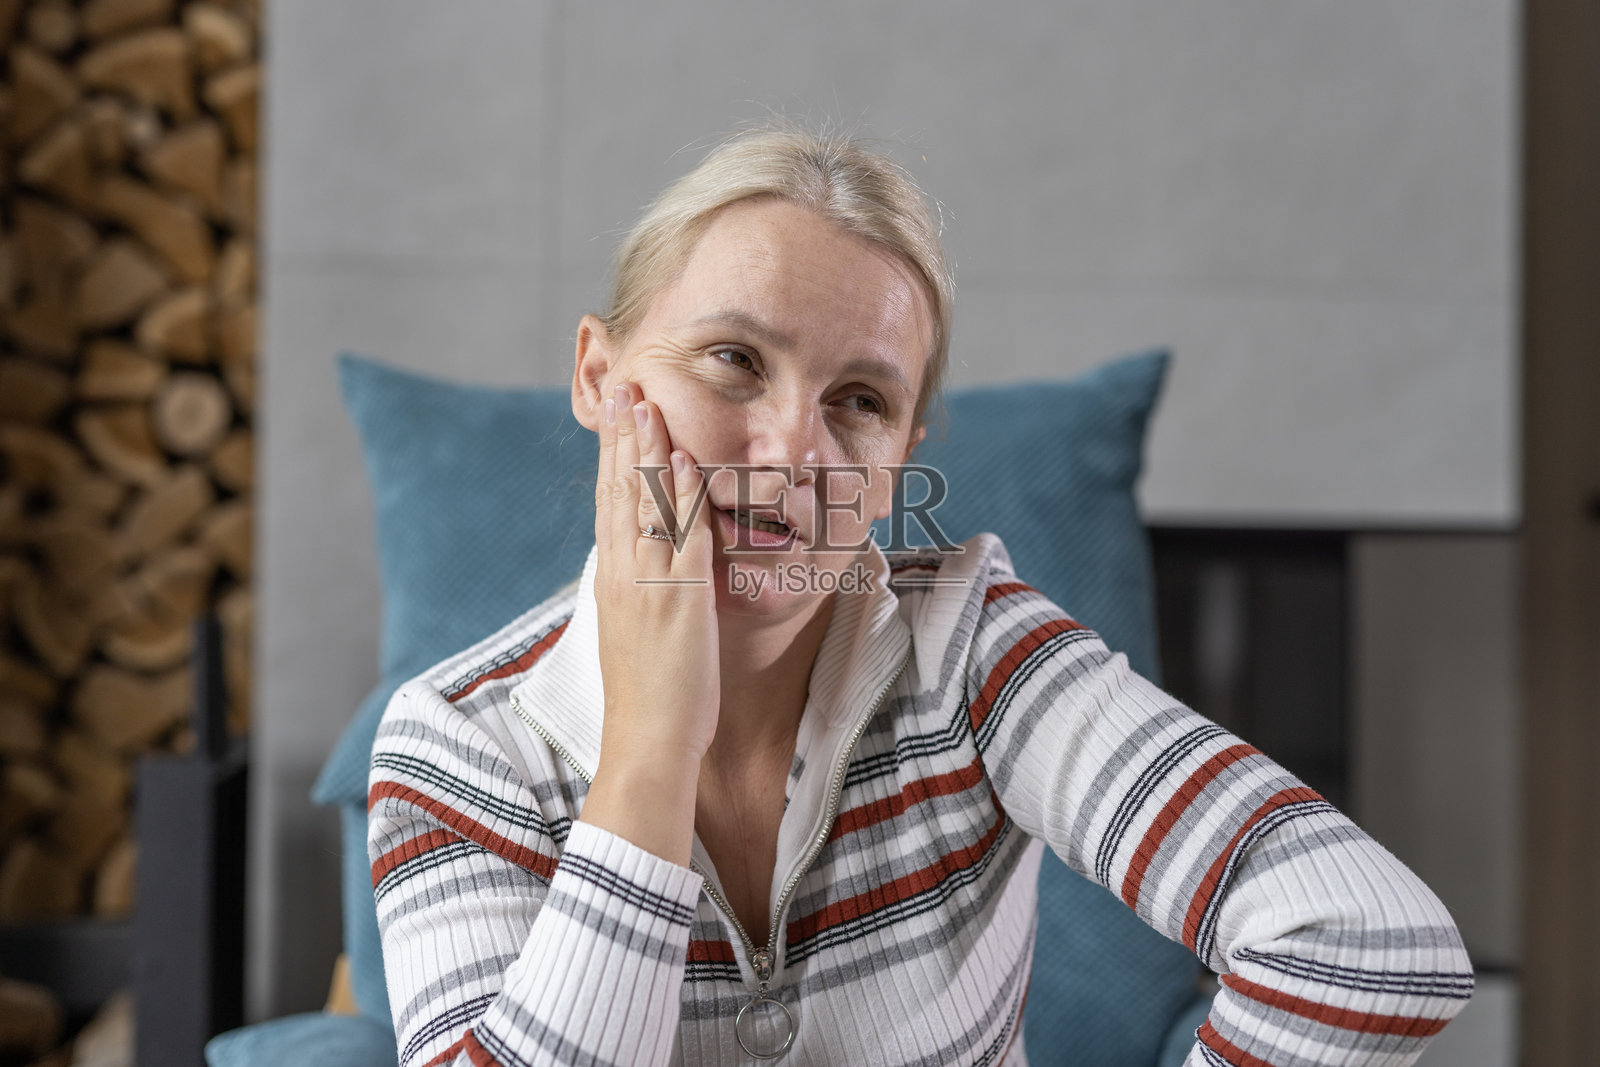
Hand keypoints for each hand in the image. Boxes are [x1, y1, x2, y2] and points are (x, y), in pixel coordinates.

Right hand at [580, 381, 718, 864]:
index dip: (612, 456)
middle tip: (623, 386)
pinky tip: (683, 461)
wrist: (647, 742)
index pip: (609, 503)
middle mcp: (623, 573)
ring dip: (646, 450)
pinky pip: (681, 536)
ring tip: (644, 402)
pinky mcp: (677, 598)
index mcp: (614, 579)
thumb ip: (643, 590)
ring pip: (644, 504)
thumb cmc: (650, 696)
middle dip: (621, 437)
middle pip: (618, 492)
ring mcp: (647, 583)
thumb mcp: (638, 630)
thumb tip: (649, 565)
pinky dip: (681, 495)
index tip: (616, 415)